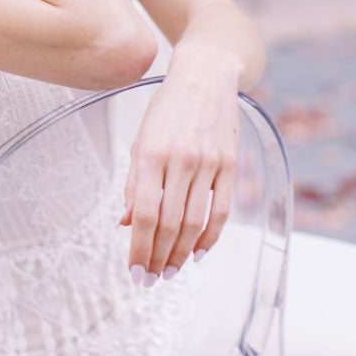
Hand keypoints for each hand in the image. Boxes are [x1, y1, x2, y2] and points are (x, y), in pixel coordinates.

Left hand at [120, 41, 241, 281]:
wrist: (206, 75)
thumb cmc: (167, 108)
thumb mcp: (141, 139)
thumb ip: (134, 182)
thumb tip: (127, 223)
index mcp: (152, 153)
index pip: (145, 214)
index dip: (139, 248)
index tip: (134, 271)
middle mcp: (181, 160)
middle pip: (170, 223)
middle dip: (158, 258)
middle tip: (150, 280)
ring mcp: (208, 163)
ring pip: (195, 222)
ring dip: (182, 254)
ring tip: (170, 271)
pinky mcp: (229, 164)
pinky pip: (221, 210)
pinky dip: (210, 236)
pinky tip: (198, 253)